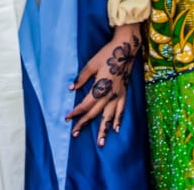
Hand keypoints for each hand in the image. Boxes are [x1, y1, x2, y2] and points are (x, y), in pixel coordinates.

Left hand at [64, 23, 141, 146]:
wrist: (126, 49)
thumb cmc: (107, 55)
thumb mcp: (91, 64)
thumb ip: (82, 77)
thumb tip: (72, 88)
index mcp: (100, 88)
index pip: (85, 105)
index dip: (76, 112)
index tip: (67, 117)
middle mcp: (109, 95)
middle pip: (95, 113)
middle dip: (84, 124)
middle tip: (75, 134)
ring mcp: (118, 95)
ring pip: (109, 117)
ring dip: (103, 130)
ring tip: (100, 143)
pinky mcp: (124, 93)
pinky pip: (121, 110)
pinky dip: (118, 120)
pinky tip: (116, 129)